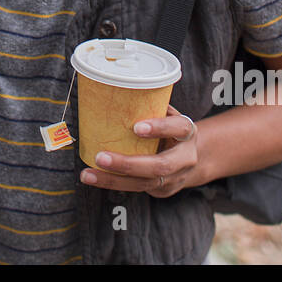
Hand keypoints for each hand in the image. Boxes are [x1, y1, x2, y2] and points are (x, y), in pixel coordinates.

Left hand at [78, 104, 200, 197]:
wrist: (192, 157)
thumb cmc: (172, 130)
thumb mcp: (168, 115)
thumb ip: (151, 107)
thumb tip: (115, 91)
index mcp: (187, 133)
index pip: (179, 128)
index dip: (160, 128)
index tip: (136, 127)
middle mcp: (185, 158)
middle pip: (160, 166)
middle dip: (128, 164)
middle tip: (101, 157)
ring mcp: (174, 178)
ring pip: (145, 183)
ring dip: (113, 180)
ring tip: (89, 174)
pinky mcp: (162, 190)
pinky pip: (137, 188)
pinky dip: (114, 183)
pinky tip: (96, 178)